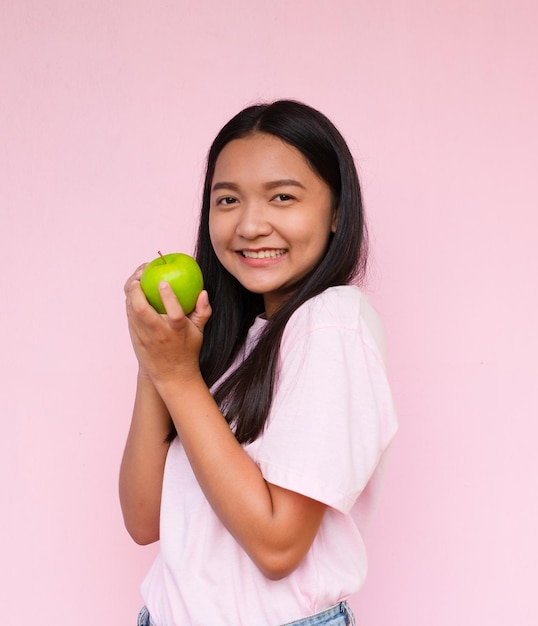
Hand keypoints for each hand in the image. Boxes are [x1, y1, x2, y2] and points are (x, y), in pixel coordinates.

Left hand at [124, 264, 211, 384]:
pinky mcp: (135, 338)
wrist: (171, 375)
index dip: (168, 295)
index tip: (164, 282)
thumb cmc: (187, 350)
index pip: (174, 312)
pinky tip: (133, 292)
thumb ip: (203, 312)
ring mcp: (144, 337)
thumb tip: (203, 293)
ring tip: (135, 279)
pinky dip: (129, 302)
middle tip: (140, 275)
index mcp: (177, 331)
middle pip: (142, 310)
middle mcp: (159, 334)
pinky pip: (129, 316)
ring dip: (130, 293)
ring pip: (131, 311)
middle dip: (136, 290)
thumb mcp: (199, 333)